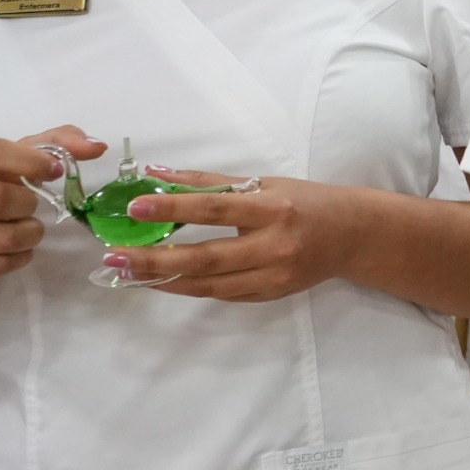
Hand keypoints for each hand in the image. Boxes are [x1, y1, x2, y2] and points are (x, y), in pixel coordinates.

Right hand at [0, 127, 99, 281]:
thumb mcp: (12, 161)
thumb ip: (54, 145)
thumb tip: (98, 146)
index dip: (30, 160)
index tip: (55, 170)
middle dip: (28, 205)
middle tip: (31, 205)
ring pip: (1, 238)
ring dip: (29, 235)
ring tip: (28, 228)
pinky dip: (19, 258)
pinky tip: (17, 249)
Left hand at [120, 170, 351, 300]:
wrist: (353, 235)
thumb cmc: (306, 201)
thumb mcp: (265, 183)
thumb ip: (212, 182)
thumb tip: (159, 175)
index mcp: (274, 209)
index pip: (216, 209)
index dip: (174, 208)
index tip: (136, 207)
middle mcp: (275, 246)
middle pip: (206, 257)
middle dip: (155, 259)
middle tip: (116, 257)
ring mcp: (274, 276)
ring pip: (209, 284)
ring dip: (164, 280)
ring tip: (129, 273)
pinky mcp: (271, 295)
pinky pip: (223, 294)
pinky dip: (191, 287)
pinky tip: (165, 280)